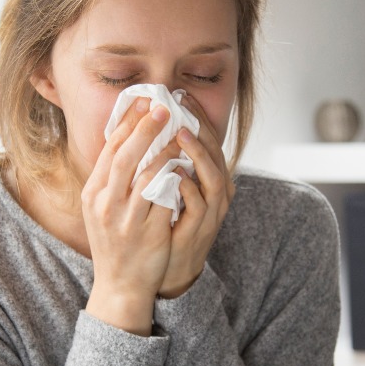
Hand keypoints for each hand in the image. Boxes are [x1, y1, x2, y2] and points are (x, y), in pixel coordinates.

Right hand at [82, 97, 182, 333]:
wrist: (120, 285)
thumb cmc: (115, 243)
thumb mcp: (102, 209)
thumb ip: (112, 179)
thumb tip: (128, 139)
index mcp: (93, 194)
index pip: (109, 150)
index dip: (127, 124)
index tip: (143, 102)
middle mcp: (105, 204)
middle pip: (125, 157)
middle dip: (145, 129)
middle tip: (164, 108)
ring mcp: (126, 220)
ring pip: (146, 175)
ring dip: (165, 151)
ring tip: (180, 134)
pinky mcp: (149, 233)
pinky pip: (165, 199)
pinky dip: (176, 179)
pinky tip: (186, 165)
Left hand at [159, 93, 235, 298]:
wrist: (165, 270)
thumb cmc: (165, 225)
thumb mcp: (167, 188)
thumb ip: (164, 161)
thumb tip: (147, 128)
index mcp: (208, 180)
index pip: (208, 141)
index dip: (197, 117)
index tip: (180, 96)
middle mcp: (216, 194)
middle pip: (216, 154)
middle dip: (201, 129)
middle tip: (182, 107)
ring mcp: (210, 213)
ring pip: (214, 179)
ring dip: (198, 156)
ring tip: (180, 135)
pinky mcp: (199, 231)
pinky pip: (199, 207)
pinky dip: (188, 188)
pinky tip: (174, 173)